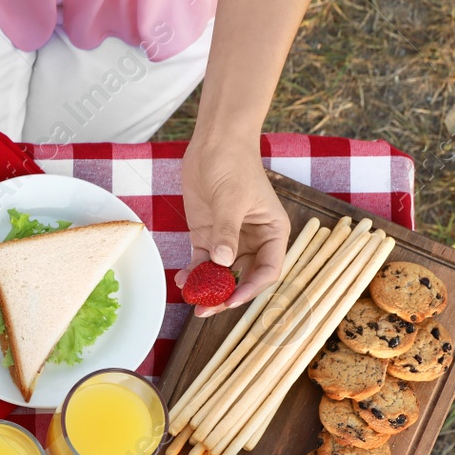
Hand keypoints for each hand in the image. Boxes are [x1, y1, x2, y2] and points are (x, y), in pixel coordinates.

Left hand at [178, 137, 289, 315]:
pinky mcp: (208, 236)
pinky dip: (193, 274)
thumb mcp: (232, 200)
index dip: (251, 289)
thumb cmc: (234, 165)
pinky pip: (202, 263)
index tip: (231, 299)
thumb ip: (227, 232)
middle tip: (204, 310)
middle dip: (225, 296)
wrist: (214, 144)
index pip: (267, 270)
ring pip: (221, 274)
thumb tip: (223, 262)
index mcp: (272, 233)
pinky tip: (182, 281)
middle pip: (243, 278)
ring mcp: (229, 240)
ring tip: (190, 301)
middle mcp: (253, 241)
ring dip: (206, 289)